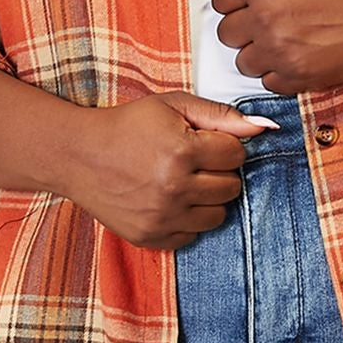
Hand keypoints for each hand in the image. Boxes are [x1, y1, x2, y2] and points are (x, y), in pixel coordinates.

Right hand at [57, 91, 273, 250]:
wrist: (79, 156)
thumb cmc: (126, 126)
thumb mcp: (173, 106)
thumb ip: (221, 115)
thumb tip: (263, 127)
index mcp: (182, 150)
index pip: (236, 155)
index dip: (223, 145)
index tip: (204, 142)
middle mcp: (174, 187)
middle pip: (231, 187)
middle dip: (218, 172)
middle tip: (193, 161)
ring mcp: (162, 216)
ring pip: (217, 215)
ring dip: (207, 198)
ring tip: (183, 181)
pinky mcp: (151, 236)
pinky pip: (193, 235)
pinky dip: (187, 219)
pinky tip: (168, 199)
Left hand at [210, 0, 342, 94]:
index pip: (219, 2)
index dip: (234, 2)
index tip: (248, 4)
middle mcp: (264, 20)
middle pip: (226, 34)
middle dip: (243, 28)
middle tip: (266, 22)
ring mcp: (279, 52)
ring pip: (243, 62)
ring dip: (258, 52)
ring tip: (282, 40)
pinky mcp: (296, 76)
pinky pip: (267, 82)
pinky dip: (278, 72)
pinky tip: (295, 55)